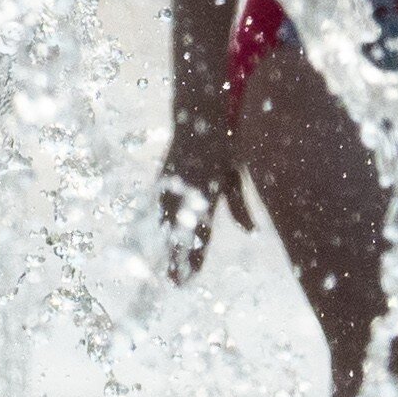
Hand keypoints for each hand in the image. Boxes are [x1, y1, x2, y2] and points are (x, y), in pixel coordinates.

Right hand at [156, 121, 245, 282]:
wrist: (198, 111)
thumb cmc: (226, 142)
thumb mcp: (236, 173)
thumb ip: (240, 204)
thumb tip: (251, 232)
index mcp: (207, 191)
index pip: (200, 233)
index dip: (194, 258)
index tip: (189, 279)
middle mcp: (186, 191)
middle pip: (178, 233)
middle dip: (175, 260)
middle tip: (174, 285)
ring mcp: (170, 185)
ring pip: (163, 222)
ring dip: (161, 246)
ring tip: (155, 269)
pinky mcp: (162, 178)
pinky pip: (155, 208)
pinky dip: (152, 225)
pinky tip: (146, 238)